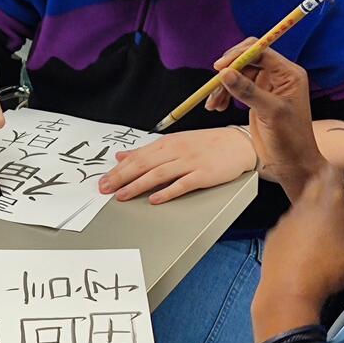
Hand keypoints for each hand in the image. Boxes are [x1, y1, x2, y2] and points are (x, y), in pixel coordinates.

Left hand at [99, 126, 255, 203]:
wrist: (240, 143)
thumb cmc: (206, 144)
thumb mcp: (174, 143)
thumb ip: (147, 151)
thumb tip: (122, 156)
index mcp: (166, 143)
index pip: (136, 157)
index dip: (117, 170)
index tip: (103, 181)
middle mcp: (175, 151)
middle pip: (142, 165)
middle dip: (120, 178)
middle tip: (105, 189)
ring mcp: (190, 162)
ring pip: (158, 174)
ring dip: (137, 185)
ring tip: (122, 195)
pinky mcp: (204, 174)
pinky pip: (182, 184)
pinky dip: (167, 192)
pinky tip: (154, 199)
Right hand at [212, 39, 325, 194]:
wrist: (291, 162)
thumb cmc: (290, 138)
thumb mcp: (270, 112)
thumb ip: (247, 91)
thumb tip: (225, 73)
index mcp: (288, 74)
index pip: (260, 52)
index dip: (238, 55)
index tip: (218, 68)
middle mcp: (278, 76)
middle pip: (246, 61)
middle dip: (227, 72)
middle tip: (213, 87)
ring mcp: (266, 86)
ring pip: (237, 75)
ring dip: (222, 87)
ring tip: (214, 105)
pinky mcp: (256, 97)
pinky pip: (235, 87)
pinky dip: (223, 95)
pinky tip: (217, 106)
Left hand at [253, 166, 343, 340]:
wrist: (287, 290)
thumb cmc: (327, 270)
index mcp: (326, 206)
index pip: (330, 175)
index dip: (340, 177)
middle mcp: (302, 208)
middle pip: (314, 186)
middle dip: (329, 190)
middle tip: (343, 204)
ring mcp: (285, 221)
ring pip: (302, 205)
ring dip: (315, 209)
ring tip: (329, 227)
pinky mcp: (274, 235)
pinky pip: (290, 222)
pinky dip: (301, 225)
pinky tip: (309, 243)